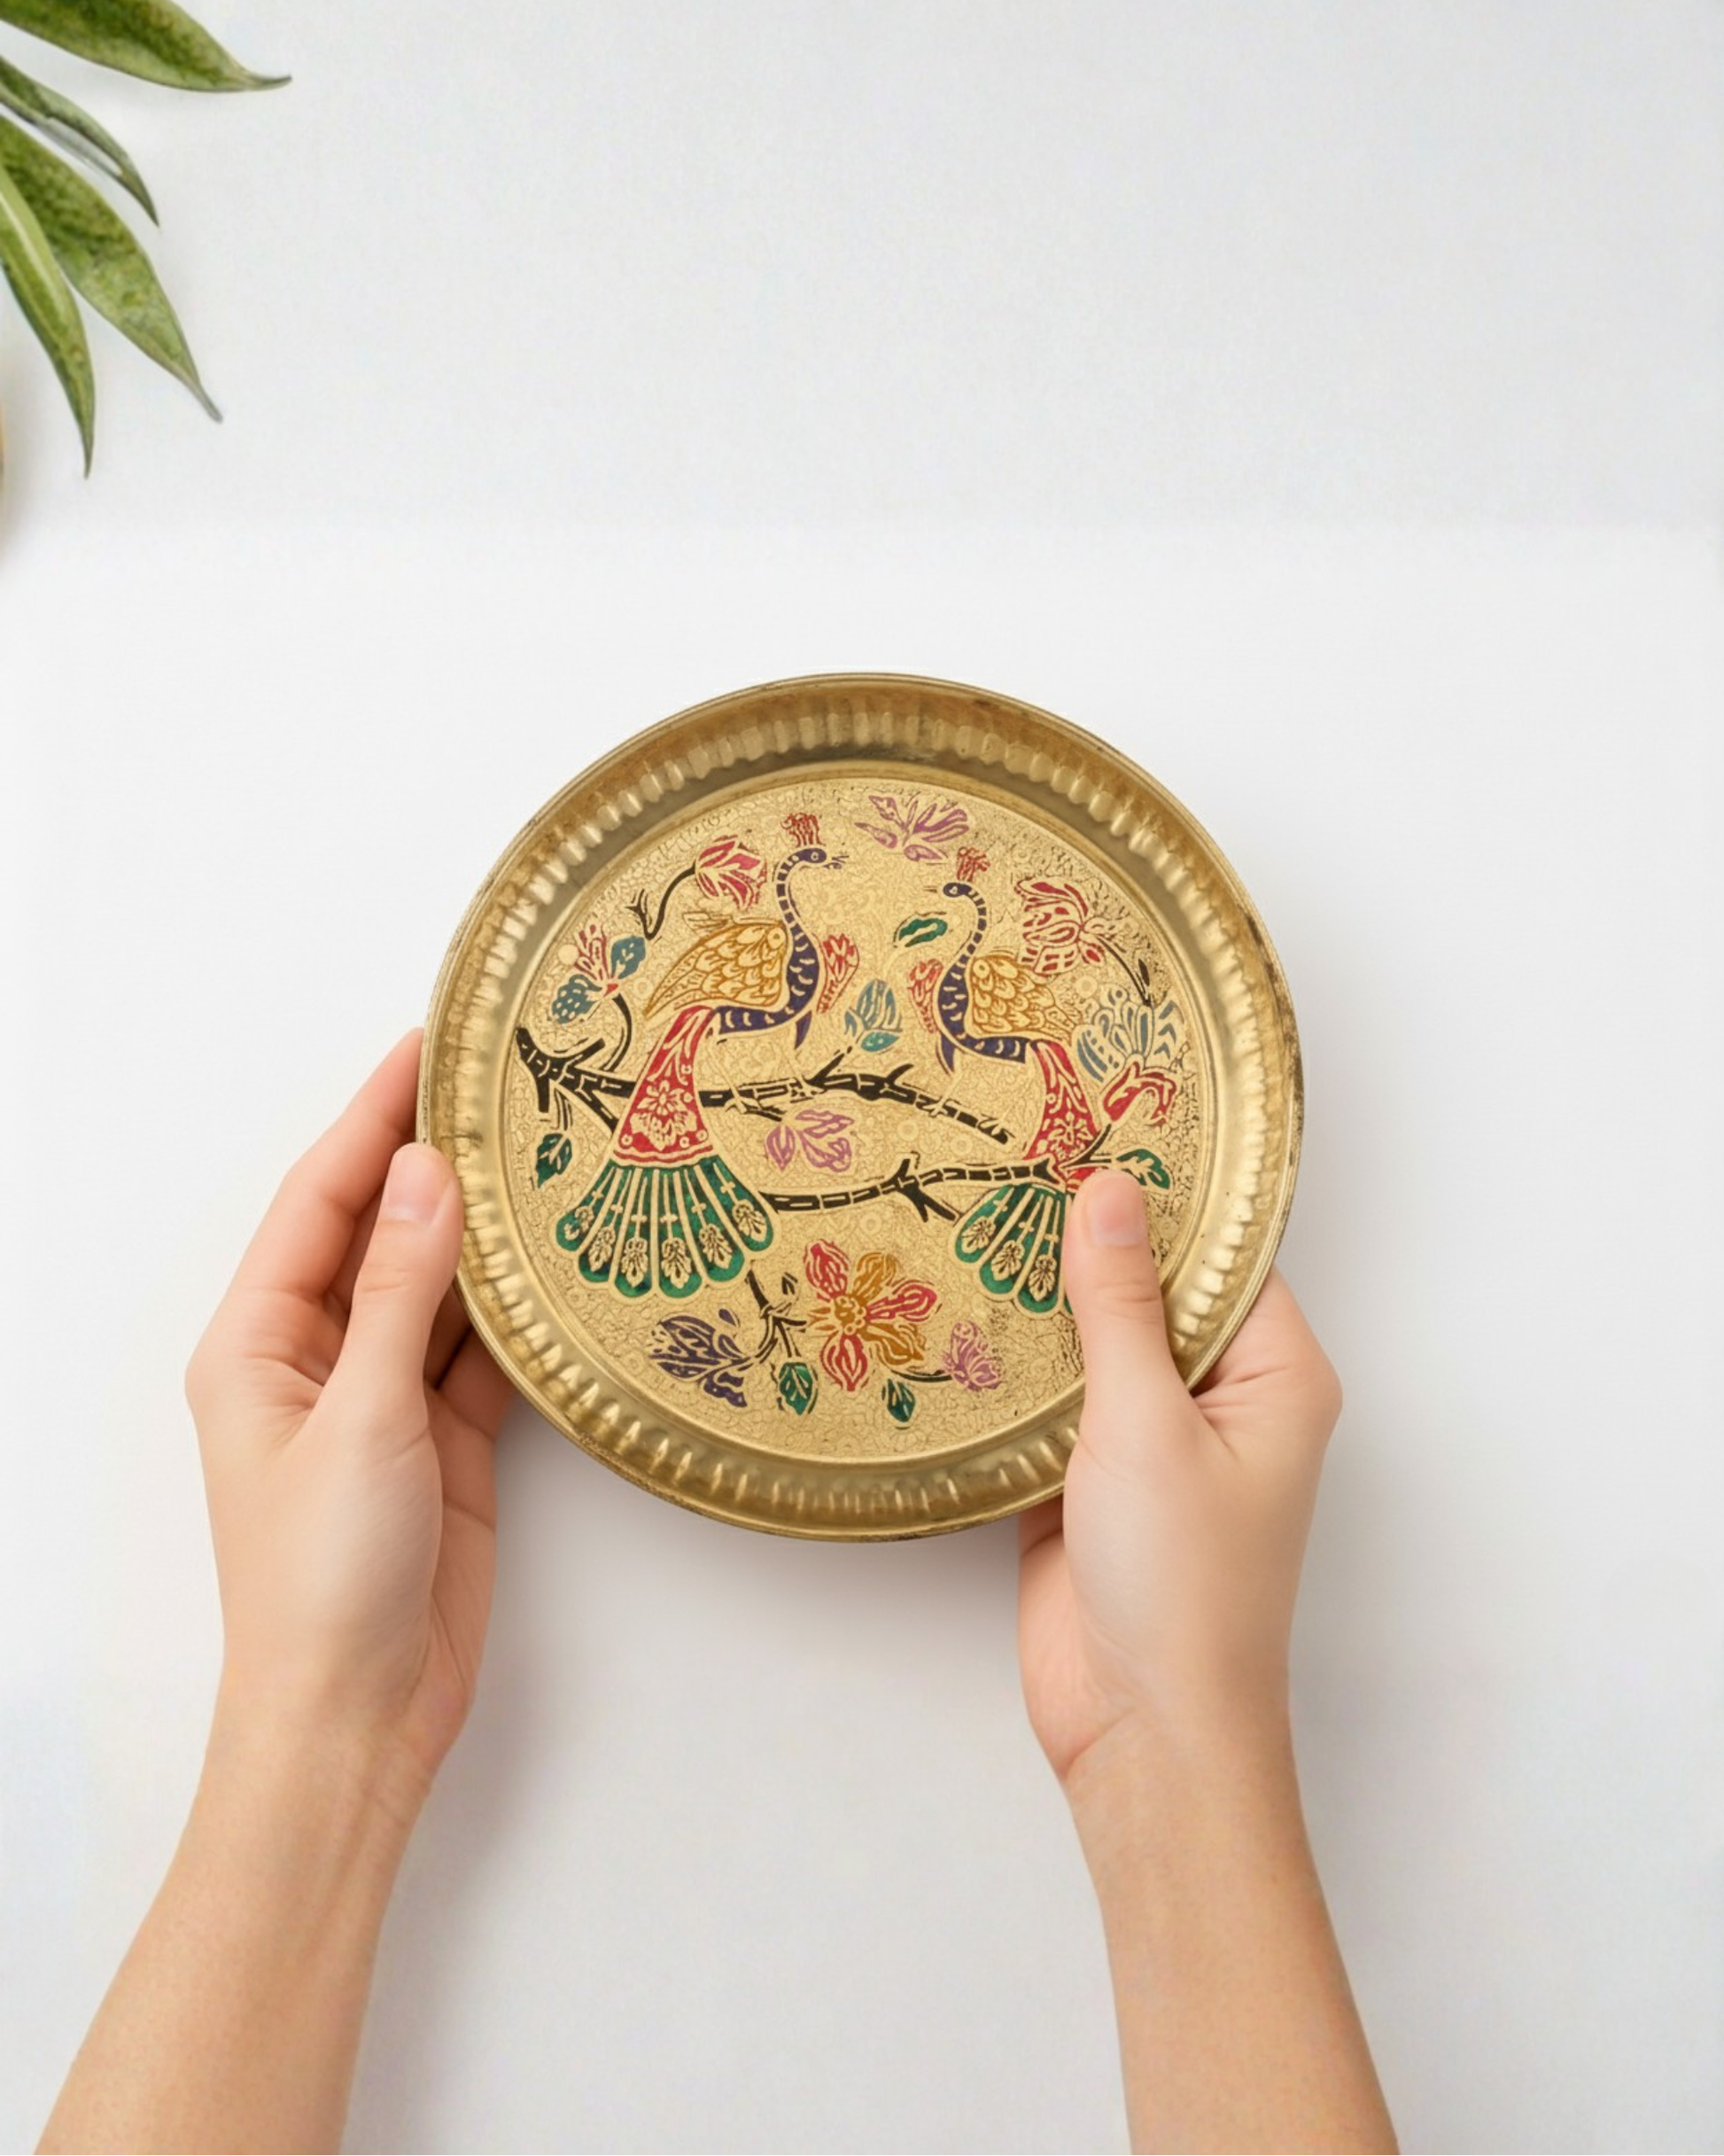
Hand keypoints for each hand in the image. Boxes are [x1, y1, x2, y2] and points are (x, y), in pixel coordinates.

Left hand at [186, 1031, 511, 1804]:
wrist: (357, 1717)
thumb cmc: (321, 1576)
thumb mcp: (361, 1419)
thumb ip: (398, 1293)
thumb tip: (429, 1174)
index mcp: (256, 1343)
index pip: (320, 1201)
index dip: (371, 1118)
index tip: (428, 1044)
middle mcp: (315, 1357)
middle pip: (380, 1232)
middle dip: (434, 1159)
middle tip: (506, 1081)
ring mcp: (383, 1399)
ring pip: (437, 1286)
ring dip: (484, 1227)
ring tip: (547, 1148)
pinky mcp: (445, 1441)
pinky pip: (482, 1350)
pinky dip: (519, 1307)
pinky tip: (559, 1258)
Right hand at [1019, 1169, 1341, 1786]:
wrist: (1141, 1730)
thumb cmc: (1181, 1586)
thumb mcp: (1146, 1424)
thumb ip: (1118, 1307)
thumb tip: (1108, 1191)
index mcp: (1276, 1376)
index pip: (1224, 1253)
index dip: (1163, 1192)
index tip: (1093, 1121)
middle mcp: (1223, 1398)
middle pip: (1152, 1291)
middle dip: (1087, 1238)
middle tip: (1010, 1151)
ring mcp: (1152, 1440)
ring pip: (1095, 1343)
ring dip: (1039, 1300)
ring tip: (967, 1207)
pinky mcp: (1087, 1479)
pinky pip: (1050, 1398)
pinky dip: (1009, 1365)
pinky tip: (951, 1306)